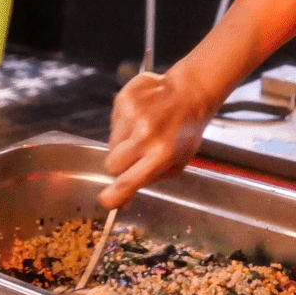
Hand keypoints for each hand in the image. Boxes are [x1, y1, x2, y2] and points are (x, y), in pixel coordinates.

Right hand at [100, 70, 218, 208]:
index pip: (128, 181)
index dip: (114, 195)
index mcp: (161, 154)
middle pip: (112, 164)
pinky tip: (140, 117)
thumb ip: (148, 181)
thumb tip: (121, 200)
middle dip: (120, 165)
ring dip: (123, 143)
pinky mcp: (123, 100)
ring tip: (142, 131)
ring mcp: (132, 115)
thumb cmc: (185, 131)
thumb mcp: (176, 162)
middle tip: (135, 156)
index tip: (106, 201)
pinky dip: (123, 124)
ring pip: (111, 144)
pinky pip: (112, 124)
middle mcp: (145, 135)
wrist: (188, 93)